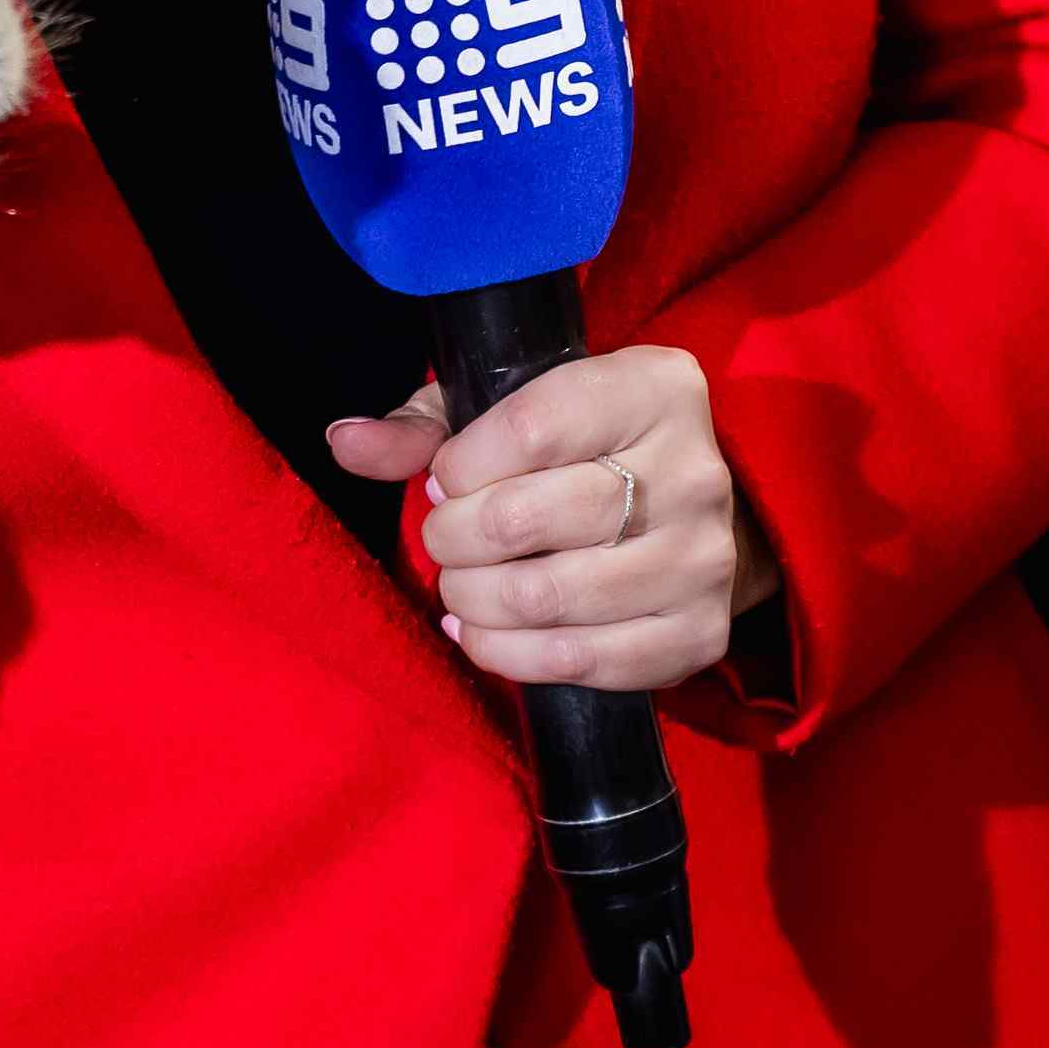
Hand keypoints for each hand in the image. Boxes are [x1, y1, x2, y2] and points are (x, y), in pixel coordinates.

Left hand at [327, 346, 774, 695]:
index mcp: (655, 387)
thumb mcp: (511, 412)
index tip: (446, 480)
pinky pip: (579, 660)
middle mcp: (695, 470)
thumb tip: (344, 440)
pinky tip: (483, 634)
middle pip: (529, 517)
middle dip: (456, 539)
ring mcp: (704, 560)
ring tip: (460, 590)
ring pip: (548, 597)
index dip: (461, 465)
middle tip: (444, 541)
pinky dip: (508, 655)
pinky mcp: (699, 635)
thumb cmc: (580, 453)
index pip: (532, 426)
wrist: (682, 521)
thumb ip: (426, 425)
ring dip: (474, 601)